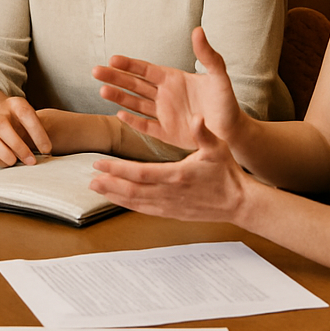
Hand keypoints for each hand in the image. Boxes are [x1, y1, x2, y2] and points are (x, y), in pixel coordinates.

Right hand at [0, 96, 52, 167]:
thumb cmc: (18, 122)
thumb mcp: (29, 118)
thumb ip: (37, 131)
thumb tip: (46, 151)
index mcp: (14, 104)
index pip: (25, 114)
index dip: (37, 133)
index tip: (46, 149)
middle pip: (3, 127)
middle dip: (19, 147)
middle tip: (31, 161)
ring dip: (7, 155)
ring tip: (17, 162)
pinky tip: (7, 161)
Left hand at [88, 114, 248, 222]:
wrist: (240, 203)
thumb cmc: (228, 173)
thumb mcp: (218, 148)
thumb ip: (204, 133)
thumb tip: (196, 117)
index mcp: (177, 175)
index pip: (141, 173)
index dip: (118, 169)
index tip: (100, 163)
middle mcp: (170, 193)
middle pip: (132, 190)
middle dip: (109, 184)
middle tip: (89, 178)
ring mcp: (171, 206)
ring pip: (136, 202)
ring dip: (114, 195)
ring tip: (96, 188)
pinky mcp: (173, 213)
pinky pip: (145, 210)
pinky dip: (128, 205)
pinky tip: (117, 200)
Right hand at [92, 28, 244, 150]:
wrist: (233, 133)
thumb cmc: (227, 104)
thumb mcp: (219, 77)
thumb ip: (207, 55)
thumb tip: (198, 30)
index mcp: (172, 79)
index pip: (145, 70)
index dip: (129, 64)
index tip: (112, 59)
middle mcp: (164, 95)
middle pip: (134, 84)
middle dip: (115, 77)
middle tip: (95, 71)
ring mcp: (163, 114)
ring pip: (135, 104)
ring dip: (119, 97)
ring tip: (102, 91)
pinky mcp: (166, 133)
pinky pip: (146, 126)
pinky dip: (133, 121)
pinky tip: (120, 114)